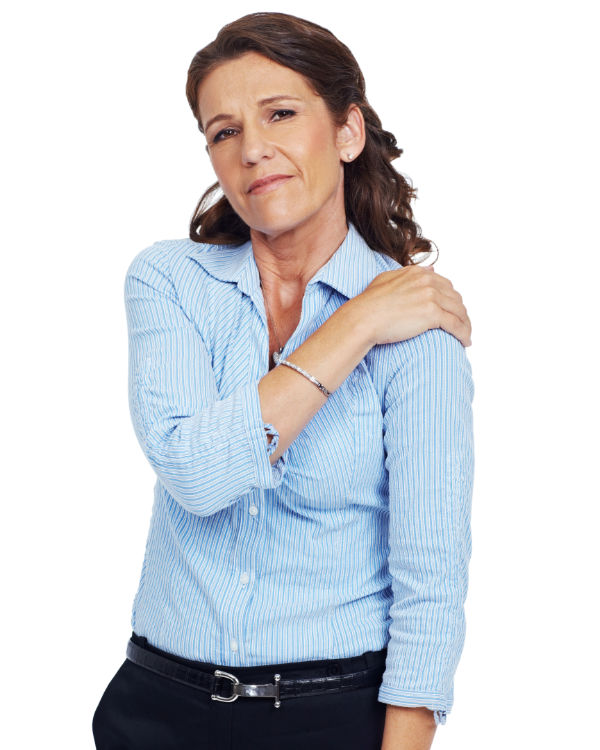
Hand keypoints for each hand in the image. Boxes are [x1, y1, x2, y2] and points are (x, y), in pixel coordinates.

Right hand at [354, 264, 471, 347]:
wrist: (363, 318)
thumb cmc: (369, 302)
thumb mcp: (387, 279)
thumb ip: (409, 273)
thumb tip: (431, 269)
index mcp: (419, 273)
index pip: (445, 285)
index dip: (451, 300)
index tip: (452, 311)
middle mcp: (428, 282)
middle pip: (455, 298)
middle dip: (460, 313)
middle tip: (461, 325)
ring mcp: (431, 297)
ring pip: (459, 312)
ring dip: (465, 324)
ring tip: (465, 336)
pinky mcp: (432, 314)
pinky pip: (456, 324)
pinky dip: (463, 334)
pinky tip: (465, 342)